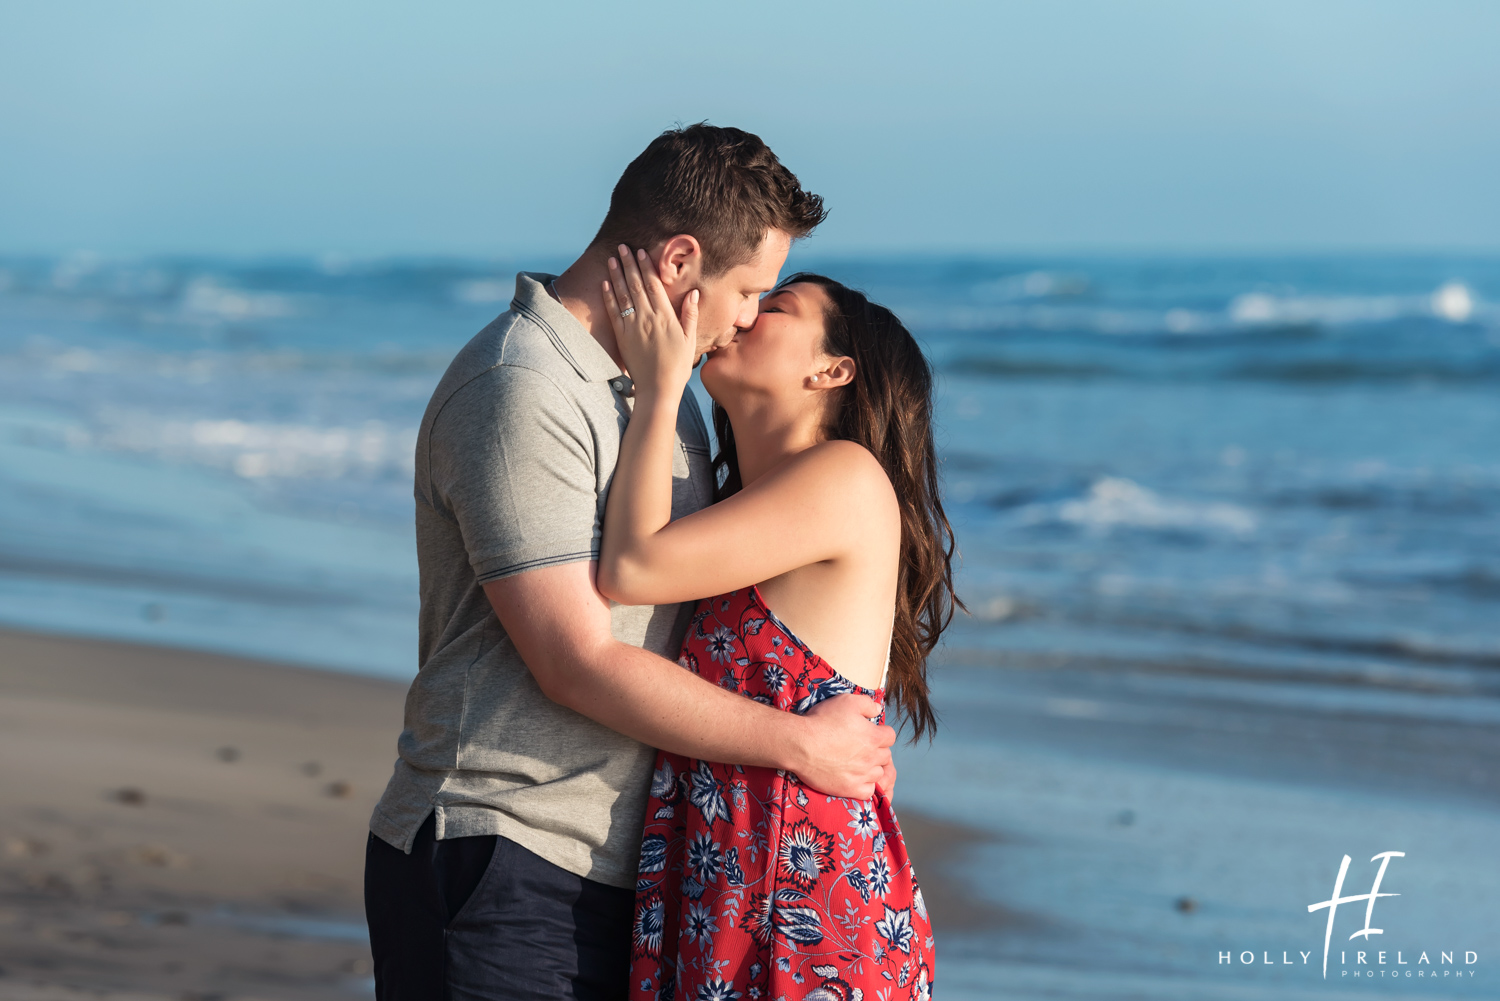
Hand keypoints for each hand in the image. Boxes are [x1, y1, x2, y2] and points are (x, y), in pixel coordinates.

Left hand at [601, 245, 697, 399]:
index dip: (645, 267)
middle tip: (622, 247)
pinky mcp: (622, 337)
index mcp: (665, 316)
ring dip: (616, 275)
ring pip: (622, 294)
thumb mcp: (690, 340)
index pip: (653, 285)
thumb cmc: (677, 366)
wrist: (658, 389)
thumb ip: (690, 315)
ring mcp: (632, 326)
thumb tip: (693, 293)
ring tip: (612, 258)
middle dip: (628, 264)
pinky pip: (613, 312)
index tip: (640, 252)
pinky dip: (608, 296)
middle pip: (635, 285)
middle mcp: (647, 318)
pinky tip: (605, 283)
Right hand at [793, 694, 896, 799]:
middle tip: (860, 747)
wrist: (801, 744)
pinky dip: (865, 785)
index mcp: (874, 736)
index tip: (868, 732)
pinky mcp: (850, 789)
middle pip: (885, 756)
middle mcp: (872, 757)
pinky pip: (869, 791)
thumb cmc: (822, 720)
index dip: (880, 733)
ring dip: (872, 768)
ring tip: (856, 763)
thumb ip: (867, 704)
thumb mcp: (846, 701)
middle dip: (876, 750)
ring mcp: (862, 775)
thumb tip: (878, 709)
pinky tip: (855, 778)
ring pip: (878, 773)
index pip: (890, 736)